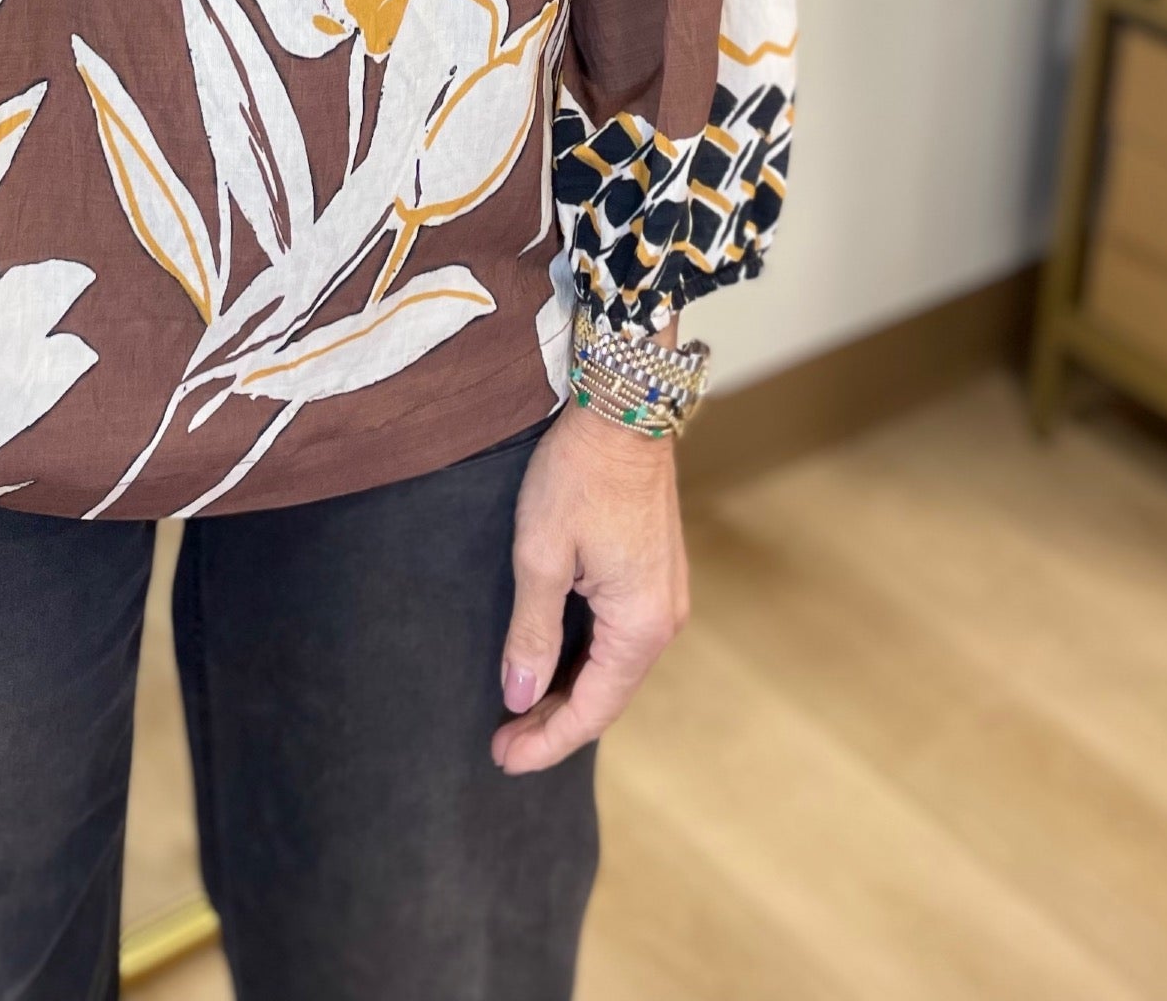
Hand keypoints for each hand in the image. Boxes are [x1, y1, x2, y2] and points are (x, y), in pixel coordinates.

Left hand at [492, 403, 688, 773]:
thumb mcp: (541, 554)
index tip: (503, 758)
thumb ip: (532, 632)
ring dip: (569, 693)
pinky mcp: (654, 575)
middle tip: (503, 744)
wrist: (623, 408)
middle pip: (607, 695)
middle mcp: (663, 620)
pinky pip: (619, 638)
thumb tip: (521, 698)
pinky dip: (585, 661)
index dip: (546, 740)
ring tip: (521, 713)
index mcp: (640, 625)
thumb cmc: (578, 475)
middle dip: (555, 723)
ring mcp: (664, 597)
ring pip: (613, 668)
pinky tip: (554, 664)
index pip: (592, 709)